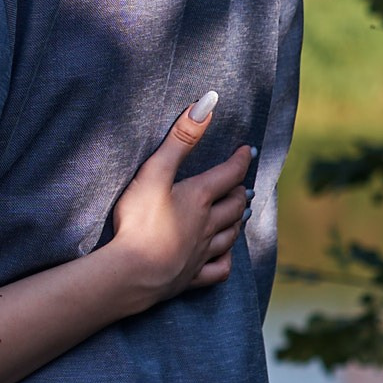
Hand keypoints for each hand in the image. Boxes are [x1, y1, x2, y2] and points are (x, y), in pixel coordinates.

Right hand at [103, 92, 253, 311]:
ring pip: (229, 235)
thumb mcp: (155, 172)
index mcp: (199, 198)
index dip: (240, 160)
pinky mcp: (191, 276)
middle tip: (243, 184)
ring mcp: (201, 253)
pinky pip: (218, 269)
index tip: (248, 150)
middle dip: (239, 191)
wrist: (134, 271)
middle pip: (233, 206)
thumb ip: (180, 139)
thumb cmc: (140, 219)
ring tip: (241, 213)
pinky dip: (225, 259)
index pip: (227, 174)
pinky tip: (225, 255)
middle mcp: (207, 225)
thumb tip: (206, 106)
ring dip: (237, 221)